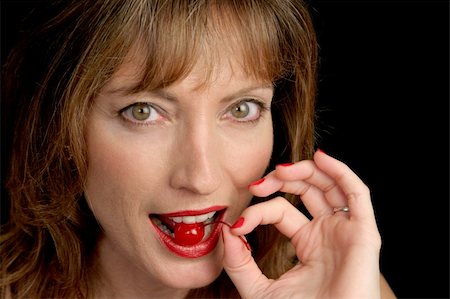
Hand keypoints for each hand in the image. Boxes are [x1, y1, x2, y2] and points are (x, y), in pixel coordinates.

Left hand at [222, 150, 381, 298]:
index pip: (281, 211)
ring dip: (307, 170)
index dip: (258, 211)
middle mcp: (327, 232)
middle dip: (283, 178)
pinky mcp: (364, 234)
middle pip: (308, 190)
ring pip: (331, 185)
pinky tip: (320, 158)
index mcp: (307, 243)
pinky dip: (341, 172)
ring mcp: (346, 231)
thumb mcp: (258, 288)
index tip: (238, 224)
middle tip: (258, 183)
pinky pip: (357, 194)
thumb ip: (238, 263)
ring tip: (281, 169)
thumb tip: (226, 231)